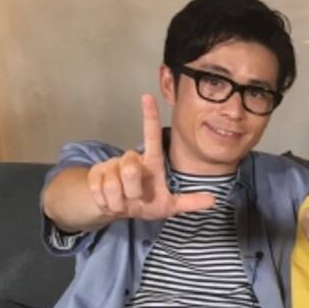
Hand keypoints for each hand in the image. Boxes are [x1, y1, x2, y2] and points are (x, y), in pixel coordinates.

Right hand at [86, 94, 216, 220]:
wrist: (115, 211)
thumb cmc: (144, 203)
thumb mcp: (168, 206)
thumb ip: (189, 202)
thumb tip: (214, 200)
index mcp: (150, 163)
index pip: (151, 136)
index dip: (149, 116)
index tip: (147, 96)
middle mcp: (130, 159)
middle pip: (130, 170)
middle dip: (133, 192)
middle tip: (135, 199)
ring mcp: (111, 165)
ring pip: (113, 184)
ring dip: (119, 201)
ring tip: (122, 202)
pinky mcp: (94, 173)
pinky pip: (99, 189)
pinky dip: (106, 203)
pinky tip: (109, 202)